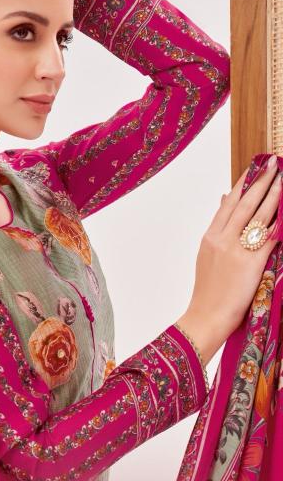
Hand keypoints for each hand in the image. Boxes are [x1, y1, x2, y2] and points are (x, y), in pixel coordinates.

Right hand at [178, 154, 281, 364]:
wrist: (206, 316)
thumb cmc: (208, 291)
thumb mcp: (207, 255)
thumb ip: (218, 228)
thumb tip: (225, 200)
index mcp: (210, 237)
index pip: (229, 203)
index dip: (243, 184)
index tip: (255, 168)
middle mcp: (222, 239)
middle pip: (245, 203)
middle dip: (261, 182)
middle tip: (273, 164)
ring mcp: (236, 250)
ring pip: (257, 215)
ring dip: (273, 195)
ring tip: (282, 179)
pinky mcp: (251, 263)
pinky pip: (268, 238)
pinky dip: (278, 222)